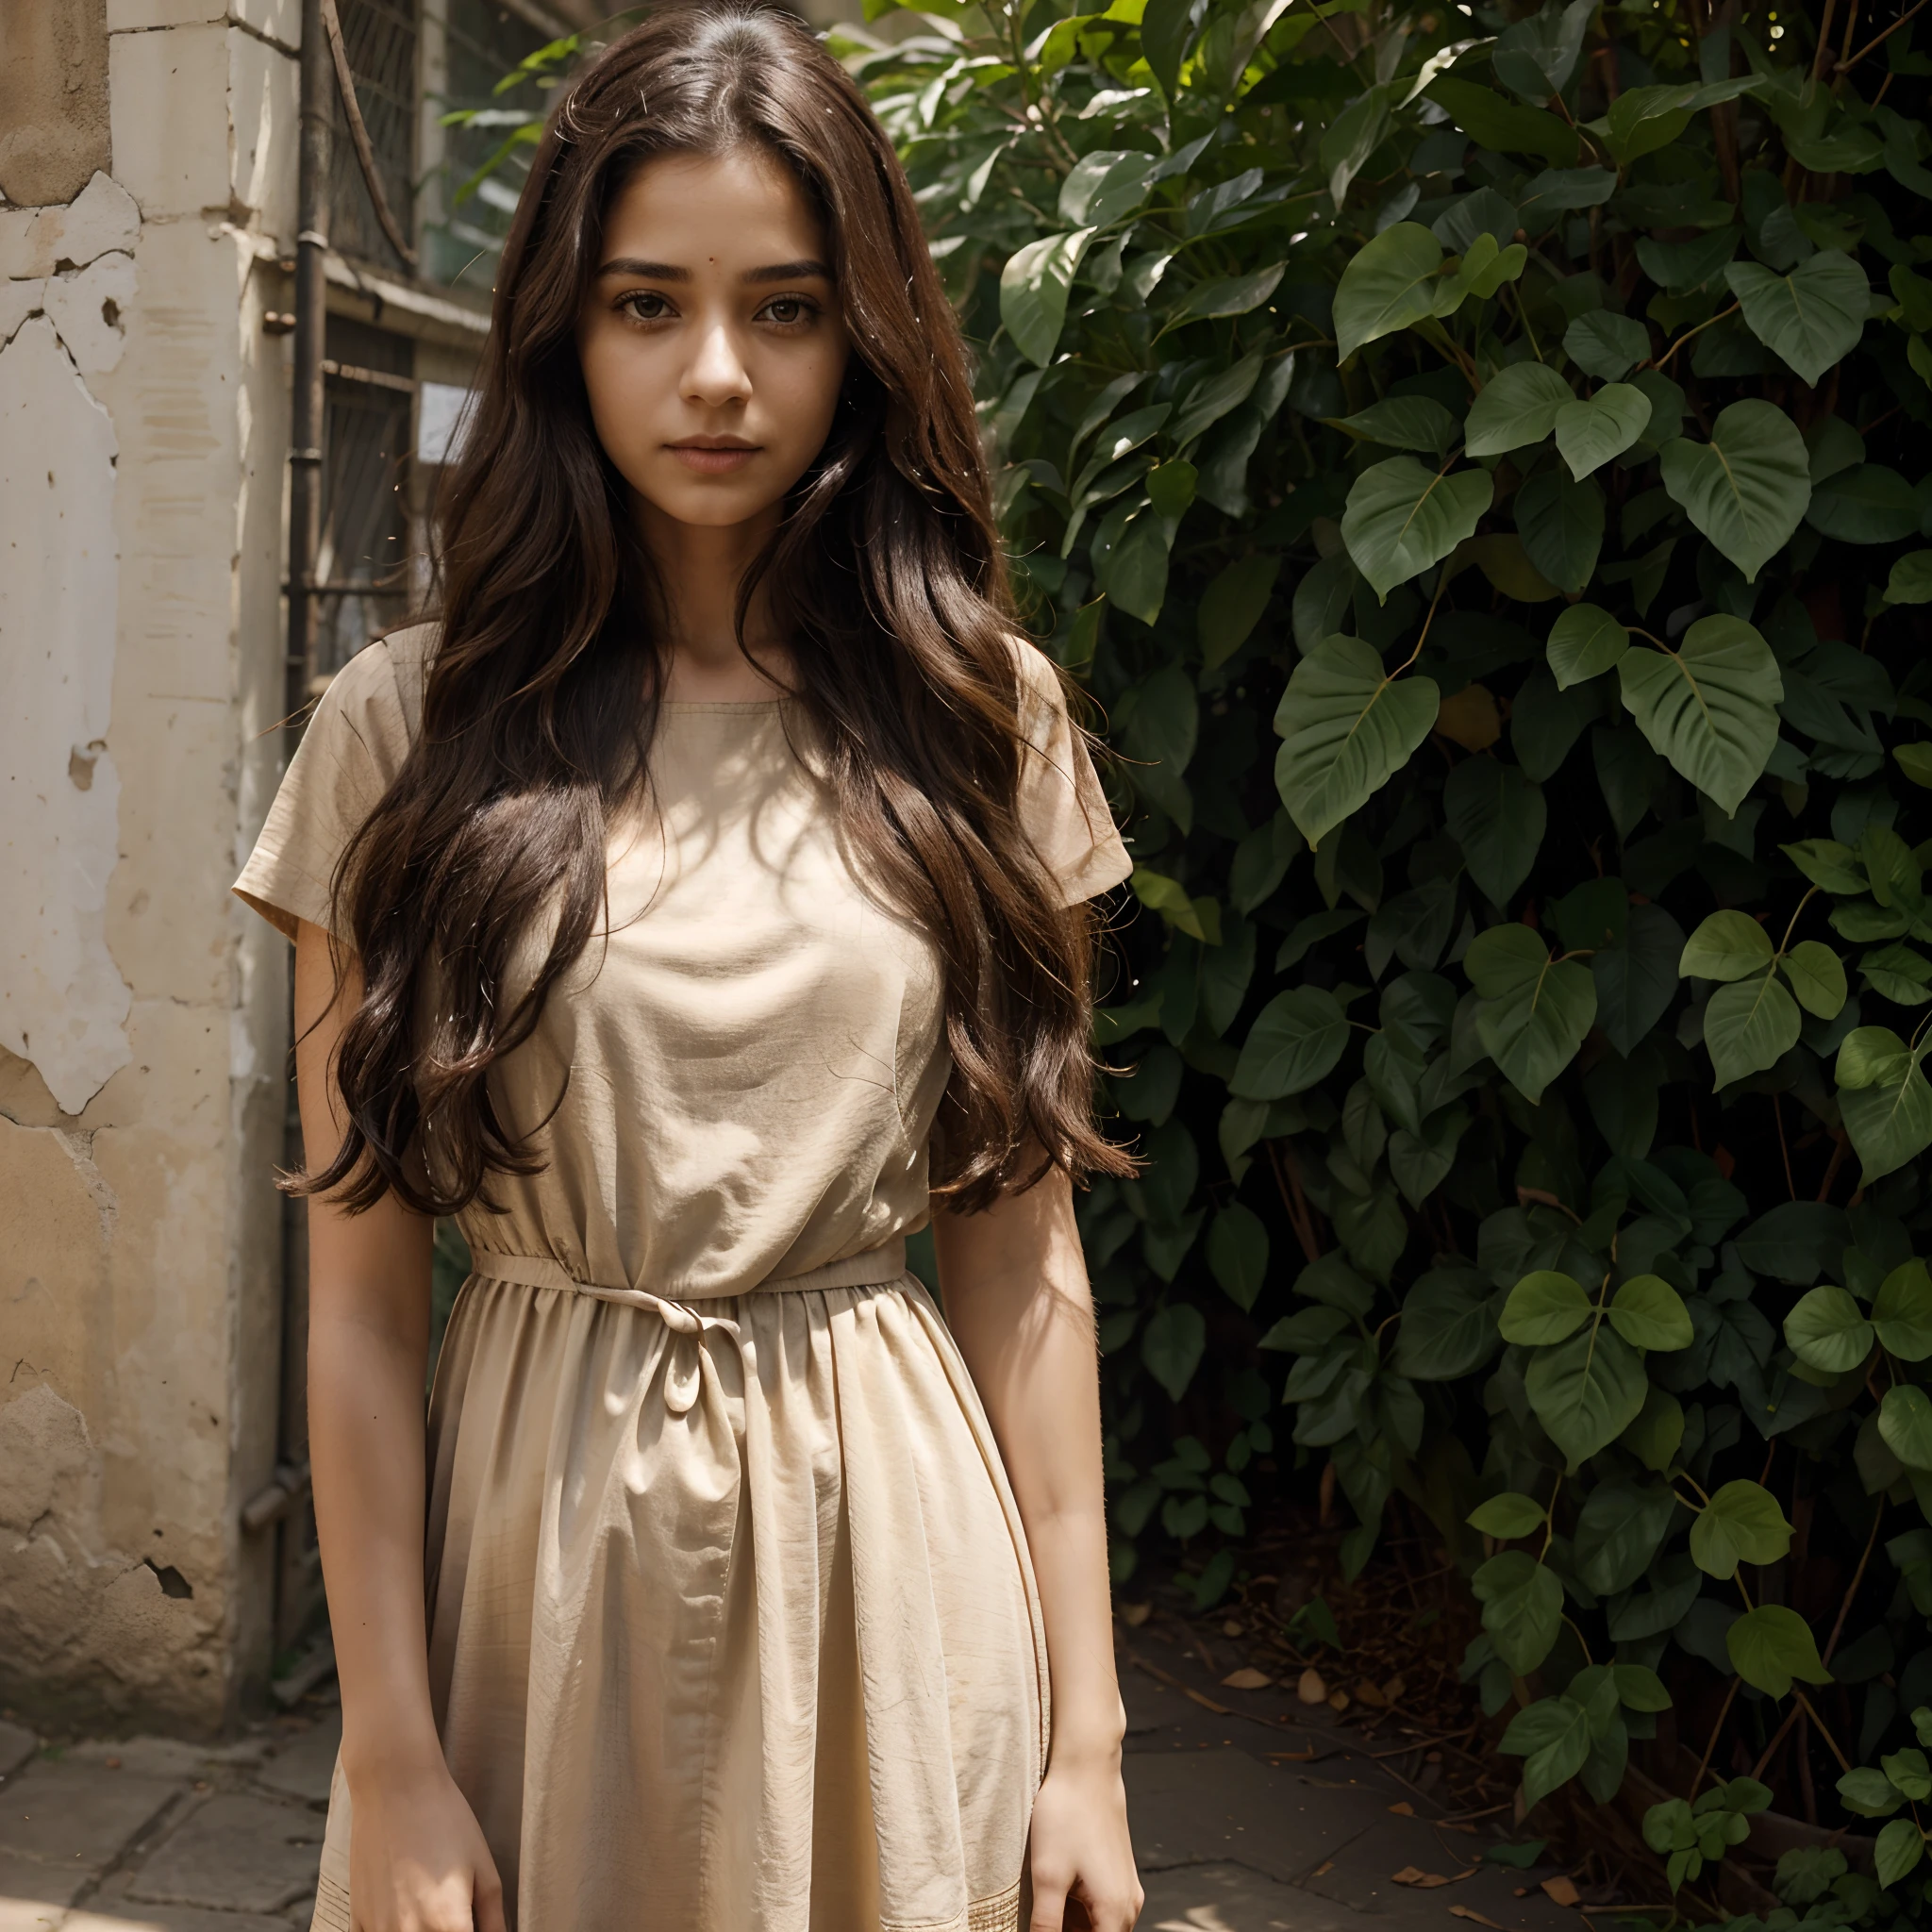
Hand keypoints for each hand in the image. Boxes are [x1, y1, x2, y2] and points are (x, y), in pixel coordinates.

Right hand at [346, 1759, 506, 1931]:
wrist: (396, 1788)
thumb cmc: (445, 1821)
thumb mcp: (484, 1867)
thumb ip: (493, 1918)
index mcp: (448, 1924)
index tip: (473, 1923)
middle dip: (447, 1931)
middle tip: (457, 1915)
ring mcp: (379, 1930)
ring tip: (431, 1910)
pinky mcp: (358, 1919)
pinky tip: (402, 1918)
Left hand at [1027, 1750, 1142, 1930]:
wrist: (1087, 1767)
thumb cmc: (1066, 1817)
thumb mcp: (1048, 1877)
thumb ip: (1046, 1926)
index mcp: (1115, 1913)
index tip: (1044, 1927)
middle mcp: (1128, 1906)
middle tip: (1039, 1917)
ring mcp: (1126, 1888)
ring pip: (1097, 1926)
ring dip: (1070, 1925)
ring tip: (1044, 1902)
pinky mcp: (1118, 1873)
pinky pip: (1099, 1907)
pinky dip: (1077, 1909)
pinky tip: (1054, 1891)